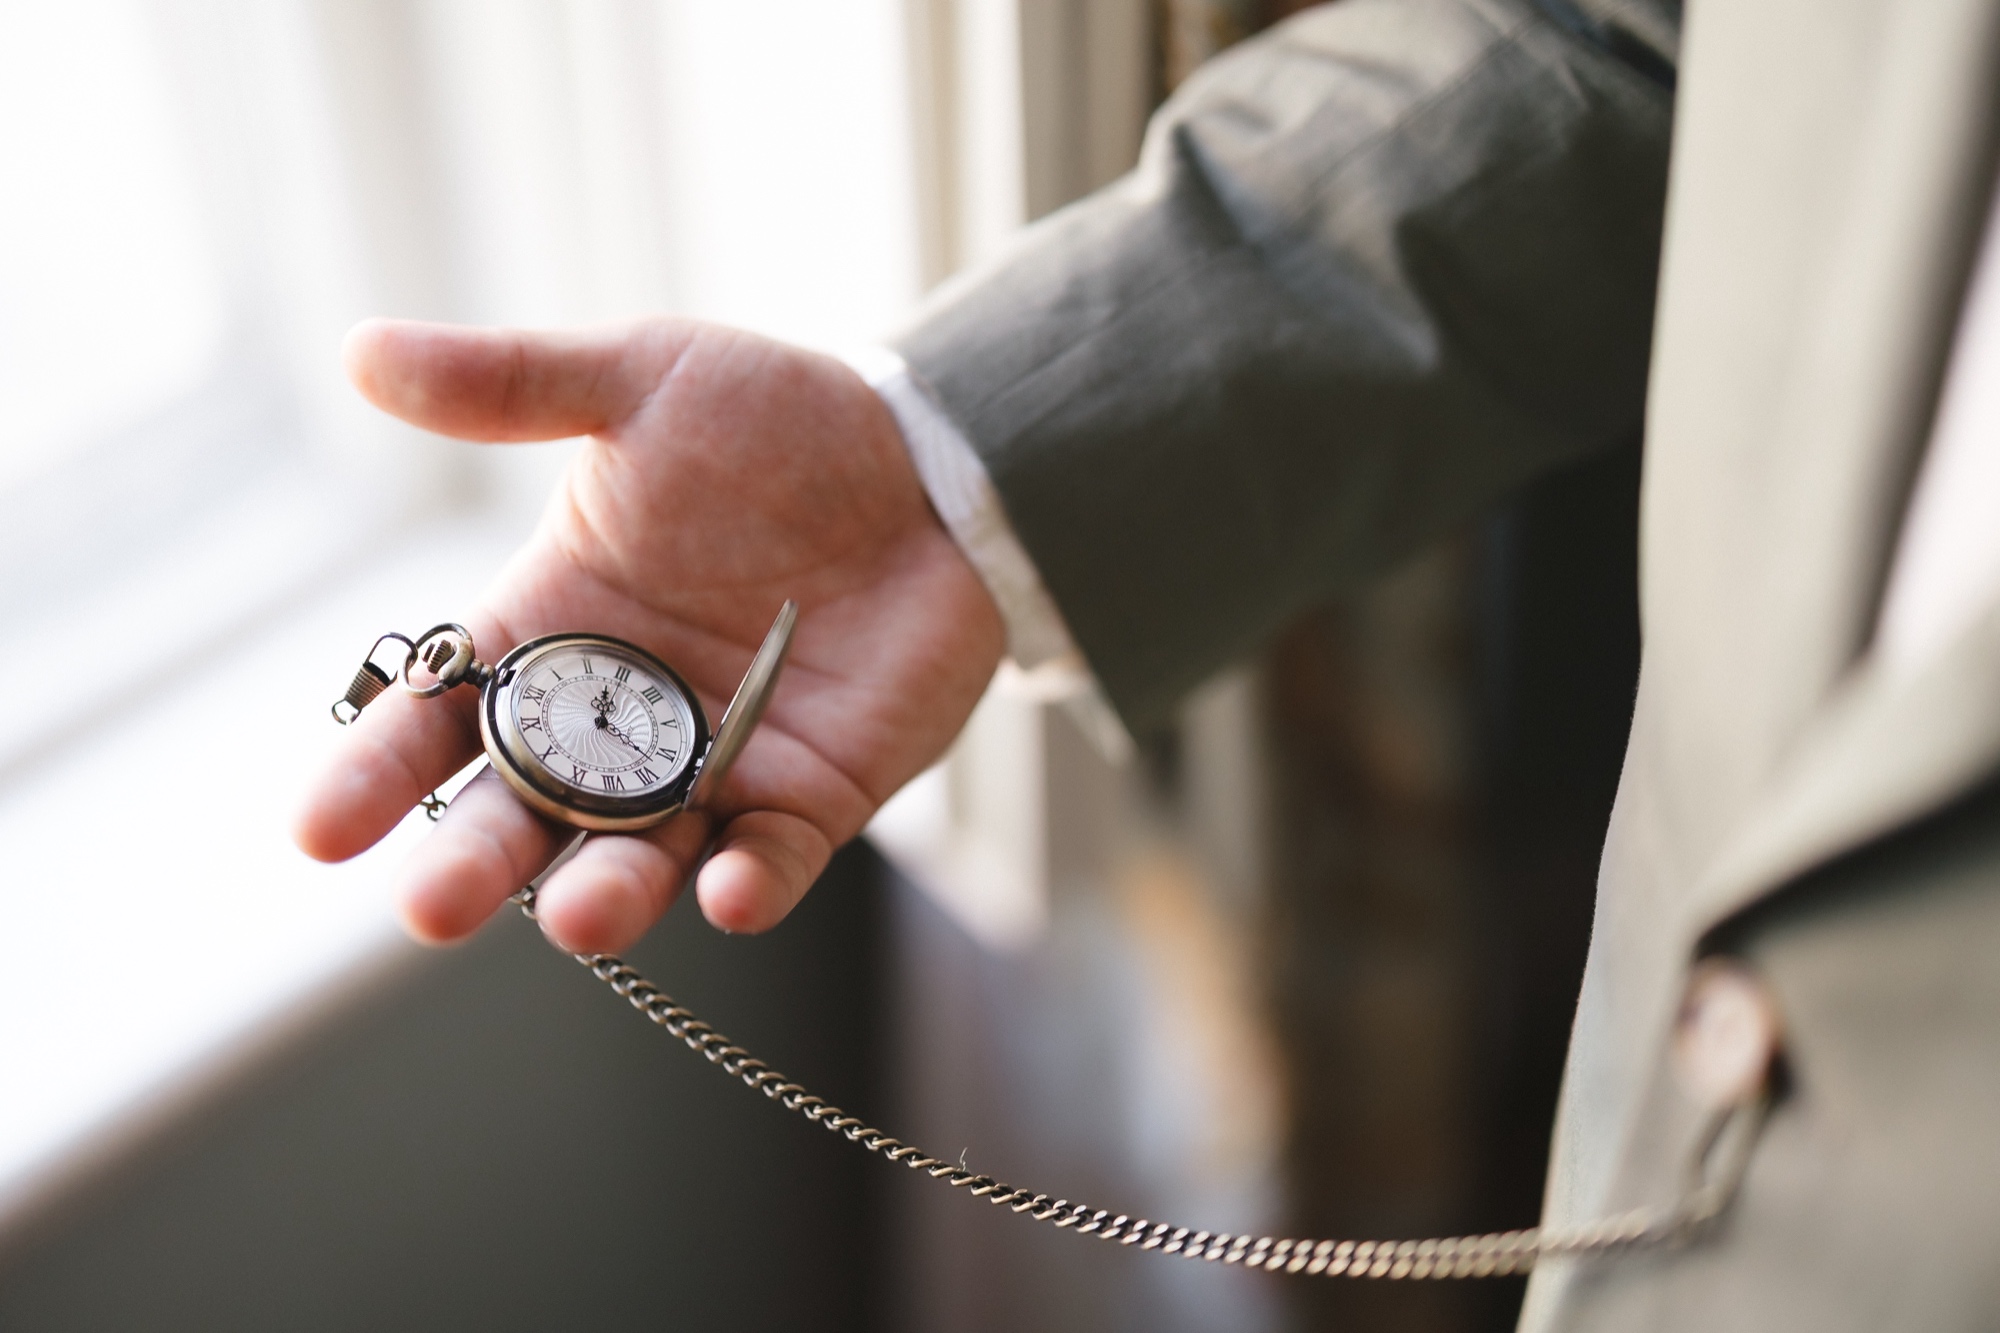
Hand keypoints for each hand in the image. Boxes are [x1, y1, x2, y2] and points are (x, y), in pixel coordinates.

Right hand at [293, 318, 1003, 951]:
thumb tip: (362, 352)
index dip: (379, 774)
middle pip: (525, 814)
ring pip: (640, 857)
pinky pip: (772, 857)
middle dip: (475, 864)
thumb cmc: (776, 422)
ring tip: (579, 918)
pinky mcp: (812, 794)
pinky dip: (748, 884)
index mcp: (552, 631)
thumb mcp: (640, 382)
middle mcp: (617, 721)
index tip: (316, 831)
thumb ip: (510, 385)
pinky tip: (725, 895)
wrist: (928, 461)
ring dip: (606, 896)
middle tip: (430, 909)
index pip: (442, 717)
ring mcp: (714, 767)